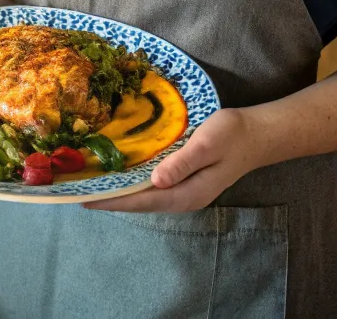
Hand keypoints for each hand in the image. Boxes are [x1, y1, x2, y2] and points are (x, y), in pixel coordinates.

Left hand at [84, 108, 263, 212]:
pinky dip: (135, 182)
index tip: (87, 199)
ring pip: (146, 195)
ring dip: (122, 192)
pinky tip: (123, 174)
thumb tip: (156, 181)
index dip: (114, 201)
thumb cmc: (232, 135)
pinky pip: (154, 185)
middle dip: (112, 199)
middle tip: (80, 191)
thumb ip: (182, 163)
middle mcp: (184, 196)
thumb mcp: (207, 144)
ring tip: (94, 185)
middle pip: (141, 202)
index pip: (143, 201)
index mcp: (188, 193)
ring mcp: (185, 189)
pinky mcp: (186, 178)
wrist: (256, 134)